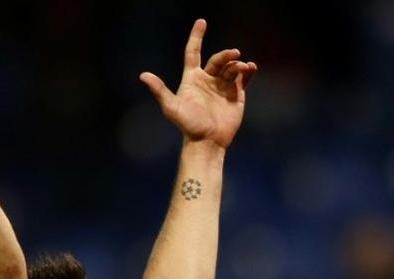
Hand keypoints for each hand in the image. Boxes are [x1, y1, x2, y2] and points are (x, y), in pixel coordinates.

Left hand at [140, 19, 256, 147]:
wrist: (208, 141)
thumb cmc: (188, 125)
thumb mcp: (171, 107)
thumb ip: (159, 90)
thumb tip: (143, 75)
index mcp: (192, 78)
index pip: (193, 52)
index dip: (196, 37)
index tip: (201, 22)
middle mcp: (207, 80)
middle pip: (218, 60)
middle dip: (226, 55)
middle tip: (235, 54)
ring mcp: (222, 86)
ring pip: (231, 68)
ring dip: (238, 64)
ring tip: (243, 67)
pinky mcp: (236, 95)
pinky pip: (243, 78)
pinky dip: (248, 71)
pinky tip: (251, 68)